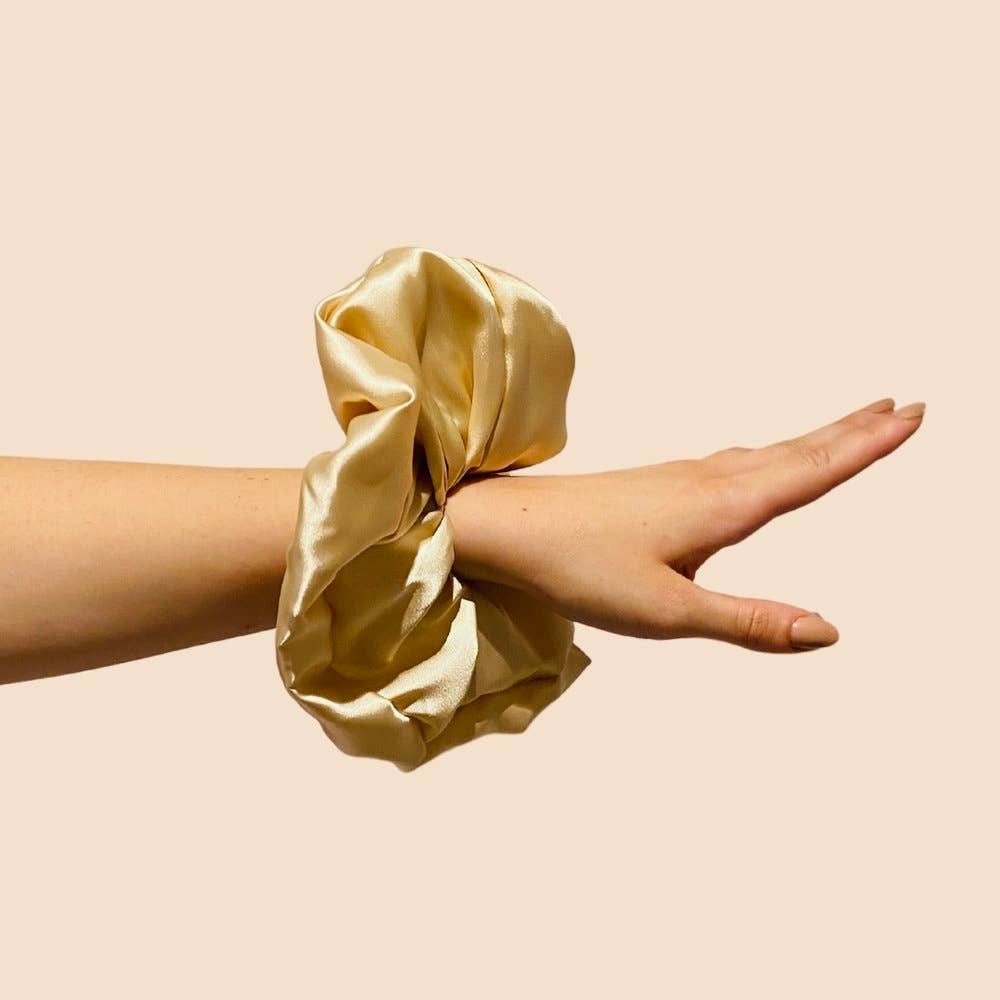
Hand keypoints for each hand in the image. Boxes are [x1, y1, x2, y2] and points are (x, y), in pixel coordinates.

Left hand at [445, 397, 924, 652]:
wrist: (510, 528)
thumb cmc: (581, 568)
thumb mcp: (669, 610)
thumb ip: (749, 623)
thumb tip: (827, 631)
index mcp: (722, 508)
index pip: (811, 473)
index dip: (866, 447)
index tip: (911, 416)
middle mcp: (709, 481)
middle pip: (797, 451)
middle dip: (853, 431)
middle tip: (903, 406)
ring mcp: (682, 477)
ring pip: (766, 452)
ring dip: (816, 437)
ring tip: (852, 425)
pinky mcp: (661, 483)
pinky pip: (736, 460)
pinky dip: (772, 453)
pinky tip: (762, 461)